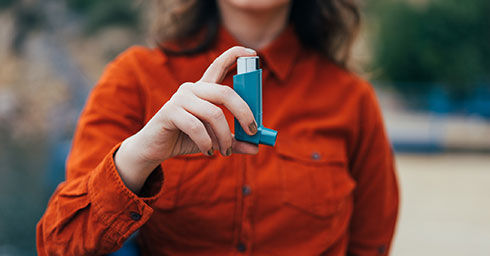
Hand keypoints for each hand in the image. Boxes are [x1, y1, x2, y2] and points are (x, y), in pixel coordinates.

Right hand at [114, 46, 258, 192]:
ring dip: (224, 137)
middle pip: (225, 92)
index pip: (219, 65)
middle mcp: (193, 89)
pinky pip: (196, 127)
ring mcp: (180, 98)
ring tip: (225, 151)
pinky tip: (208, 151)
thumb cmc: (185, 138)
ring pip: (214, 114)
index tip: (254, 54)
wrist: (154, 148)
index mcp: (204, 90)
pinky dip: (207, 142)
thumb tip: (256, 147)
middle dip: (243, 112)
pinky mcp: (170, 112)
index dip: (236, 55)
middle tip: (252, 131)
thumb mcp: (214, 139)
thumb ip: (233, 141)